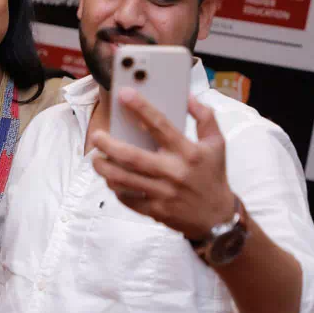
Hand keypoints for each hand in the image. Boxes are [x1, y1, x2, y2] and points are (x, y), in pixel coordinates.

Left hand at [90, 88, 234, 240]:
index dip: (141, 108)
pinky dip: (115, 188)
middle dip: (109, 145)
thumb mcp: (217, 143)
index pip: (160, 125)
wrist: (217, 217)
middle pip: (132, 156)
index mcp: (188, 152)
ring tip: (96, 159)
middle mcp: (174, 172)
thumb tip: (188, 97)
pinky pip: (128, 198)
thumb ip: (205, 117)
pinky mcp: (156, 210)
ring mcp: (163, 193)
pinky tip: (110, 178)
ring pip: (124, 179)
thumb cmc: (213, 176)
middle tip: (97, 136)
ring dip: (104, 168)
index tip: (124, 95)